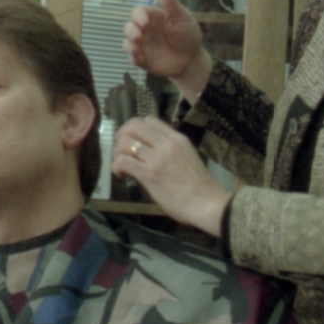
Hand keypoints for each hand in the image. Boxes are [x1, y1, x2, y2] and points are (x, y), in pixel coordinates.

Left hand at [110, 116, 229, 235]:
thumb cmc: (199, 185)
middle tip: (121, 151)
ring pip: (125, 142)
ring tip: (121, 166)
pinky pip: (123, 161)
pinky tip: (121, 175)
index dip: (135, 128)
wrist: (207, 203)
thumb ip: (170, 149)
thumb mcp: (187, 156)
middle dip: (121, 136)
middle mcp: (166, 144)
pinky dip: (116, 167)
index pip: (149, 120)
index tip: (132, 141)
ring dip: (117, 153)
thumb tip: (150, 149)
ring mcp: (157, 158)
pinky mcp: (149, 174)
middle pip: (133, 126)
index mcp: (177, 139)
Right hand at [124, 0, 212, 100]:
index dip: (138, 16)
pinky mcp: (142, 59)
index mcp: (152, 18)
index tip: (145, 22)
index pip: (138, 13)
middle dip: (131, 31)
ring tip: (136, 48)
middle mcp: (144, 30)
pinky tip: (138, 58)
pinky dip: (132, 57)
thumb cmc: (188, 34)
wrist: (192, 59)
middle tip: (139, 37)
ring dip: (129, 45)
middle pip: (128, 27)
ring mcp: (142, 45)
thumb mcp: (183, 17)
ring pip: (127, 42)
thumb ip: (170, 2)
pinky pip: (131, 58)